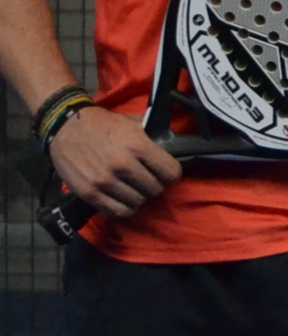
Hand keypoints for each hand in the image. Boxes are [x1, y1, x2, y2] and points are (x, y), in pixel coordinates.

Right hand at [46, 105, 181, 220]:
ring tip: (135, 188)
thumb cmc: (104, 124)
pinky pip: (118, 211)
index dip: (172, 174)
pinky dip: (125, 208)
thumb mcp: (134, 124)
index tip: (167, 173)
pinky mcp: (89, 194)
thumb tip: (172, 150)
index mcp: (138, 145)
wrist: (66, 128)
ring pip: (138, 202)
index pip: (171, 172)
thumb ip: (153, 138)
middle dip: (156, 185)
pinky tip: (124, 199)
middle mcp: (123, 165)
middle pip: (155, 189)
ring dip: (140, 197)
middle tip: (150, 180)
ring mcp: (105, 182)